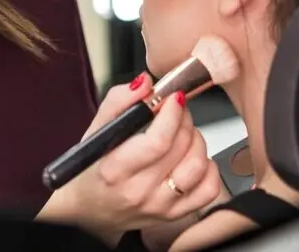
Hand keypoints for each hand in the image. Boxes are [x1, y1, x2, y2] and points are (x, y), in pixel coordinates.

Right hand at [39, 74, 222, 243]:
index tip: (173, 97)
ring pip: (197, 166)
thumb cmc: (91, 170)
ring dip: (197, 140)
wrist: (89, 209)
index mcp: (115, 170)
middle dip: (183, 119)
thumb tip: (145, 83)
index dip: (172, 114)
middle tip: (176, 109)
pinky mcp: (175, 215)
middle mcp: (139, 191)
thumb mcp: (95, 132)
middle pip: (180, 148)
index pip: (157, 142)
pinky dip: (209, 168)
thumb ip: (118, 102)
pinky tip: (193, 157)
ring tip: (184, 132)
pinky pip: (208, 190)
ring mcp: (159, 206)